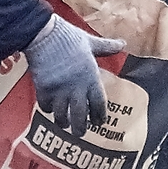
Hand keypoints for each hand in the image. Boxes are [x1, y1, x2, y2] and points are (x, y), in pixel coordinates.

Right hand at [23, 14, 126, 136]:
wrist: (44, 34)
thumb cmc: (69, 37)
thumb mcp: (90, 42)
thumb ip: (106, 47)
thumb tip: (123, 43)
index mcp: (91, 77)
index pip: (99, 104)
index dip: (99, 116)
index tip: (99, 123)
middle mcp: (76, 88)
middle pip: (80, 116)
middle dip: (80, 128)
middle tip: (80, 133)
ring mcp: (59, 90)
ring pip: (61, 115)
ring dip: (63, 122)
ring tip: (63, 125)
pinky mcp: (44, 89)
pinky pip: (45, 106)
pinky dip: (47, 110)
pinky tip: (48, 109)